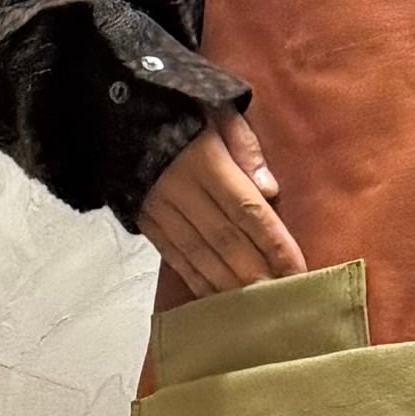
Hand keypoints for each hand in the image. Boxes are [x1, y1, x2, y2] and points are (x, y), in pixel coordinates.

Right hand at [138, 110, 306, 295]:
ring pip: (198, 253)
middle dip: (255, 273)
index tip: (297, 270)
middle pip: (224, 239)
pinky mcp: (145, 219)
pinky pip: (173, 255)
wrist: (117, 107)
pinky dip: (196, 279)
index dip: (273, 243)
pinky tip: (216, 297)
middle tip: (282, 301)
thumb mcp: (220, 108)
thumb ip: (246, 147)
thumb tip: (270, 190)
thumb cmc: (182, 107)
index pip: (247, 209)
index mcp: (205, 159)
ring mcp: (159, 207)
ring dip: (228, 284)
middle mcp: (181, 188)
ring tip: (255, 308)